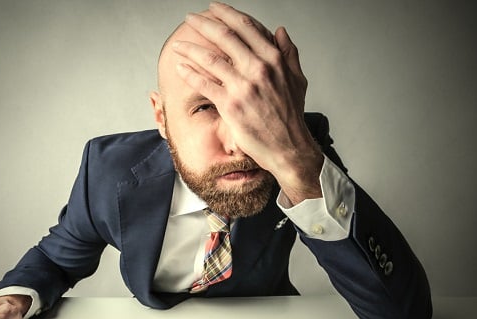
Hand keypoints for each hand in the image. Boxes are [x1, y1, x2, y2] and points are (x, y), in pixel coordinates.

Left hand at [173, 2, 323, 204]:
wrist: (289, 147)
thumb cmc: (291, 116)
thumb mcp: (297, 79)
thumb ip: (289, 52)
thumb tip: (280, 31)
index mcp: (274, 58)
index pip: (246, 27)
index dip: (226, 13)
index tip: (213, 8)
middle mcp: (259, 68)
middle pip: (225, 37)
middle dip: (203, 24)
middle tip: (190, 18)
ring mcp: (243, 86)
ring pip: (211, 59)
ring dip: (190, 48)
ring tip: (178, 43)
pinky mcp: (230, 105)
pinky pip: (204, 84)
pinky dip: (190, 74)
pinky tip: (180, 68)